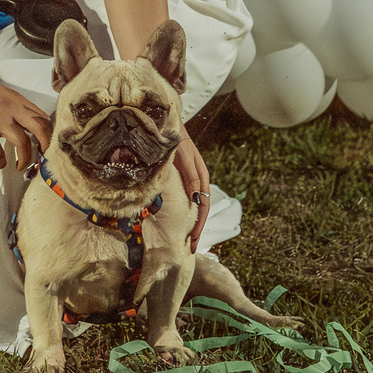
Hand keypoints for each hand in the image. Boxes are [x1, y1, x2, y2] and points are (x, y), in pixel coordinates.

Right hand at [0, 66, 51, 169]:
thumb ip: (10, 110)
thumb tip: (17, 130)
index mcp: (15, 99)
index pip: (42, 116)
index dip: (49, 133)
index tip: (47, 146)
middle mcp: (10, 108)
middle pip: (40, 128)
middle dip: (46, 147)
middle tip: (43, 159)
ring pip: (22, 143)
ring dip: (24, 159)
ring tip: (20, 166)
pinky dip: (1, 162)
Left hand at [173, 129, 209, 253]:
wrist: (169, 124)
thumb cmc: (177, 140)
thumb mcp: (184, 158)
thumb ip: (191, 177)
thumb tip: (196, 198)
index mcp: (201, 177)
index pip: (203, 207)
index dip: (199, 225)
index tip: (193, 240)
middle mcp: (198, 180)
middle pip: (200, 210)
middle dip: (196, 229)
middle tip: (190, 248)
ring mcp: (190, 180)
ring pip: (194, 206)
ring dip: (191, 222)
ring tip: (187, 239)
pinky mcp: (182, 178)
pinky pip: (186, 199)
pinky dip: (185, 212)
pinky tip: (180, 219)